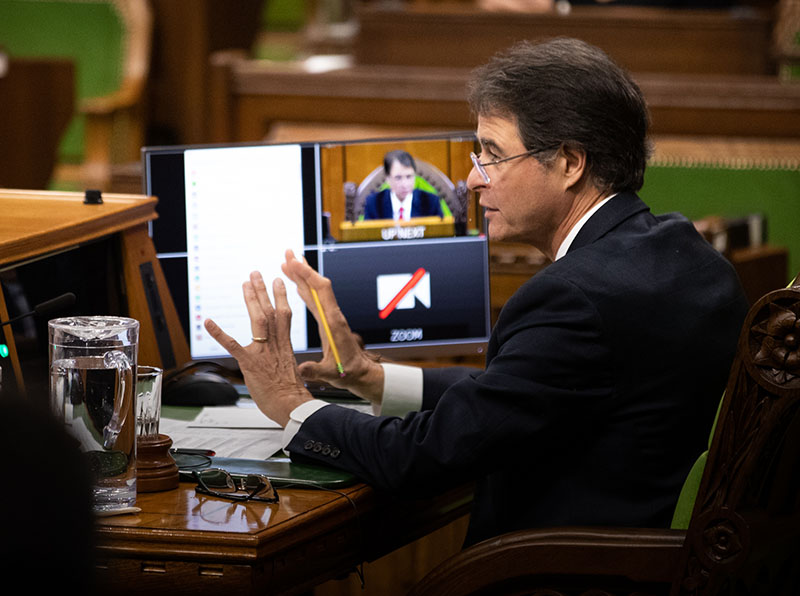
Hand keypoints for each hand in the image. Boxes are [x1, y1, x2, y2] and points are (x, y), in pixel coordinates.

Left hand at [204, 271, 312, 425]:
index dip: (281, 297)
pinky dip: (219, 332)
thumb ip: (284, 362)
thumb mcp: (292, 372)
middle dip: (263, 291)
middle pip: (270, 311)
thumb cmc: (292, 395)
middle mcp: (275, 345)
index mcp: (285, 346)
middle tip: (256, 274)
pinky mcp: (250, 363)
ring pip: (258, 320)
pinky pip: (232, 345)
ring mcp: (262, 352)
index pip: (284, 315)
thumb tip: (280, 364)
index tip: (279, 282)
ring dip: (251, 300)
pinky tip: (209, 322)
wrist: (292, 405)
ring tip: (245, 283)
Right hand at [282, 249, 383, 403]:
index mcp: (333, 323)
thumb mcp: (331, 374)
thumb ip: (316, 371)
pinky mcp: (328, 321)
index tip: (294, 262)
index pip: (320, 292)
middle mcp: (332, 315)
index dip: (307, 276)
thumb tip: (302, 370)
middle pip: (317, 285)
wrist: (362, 374)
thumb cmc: (349, 373)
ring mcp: (330, 317)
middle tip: (288, 253)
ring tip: (288, 262)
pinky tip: (297, 284)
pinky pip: (315, 300)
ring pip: (315, 291)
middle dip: (302, 268)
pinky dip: (305, 289)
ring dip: (302, 276)